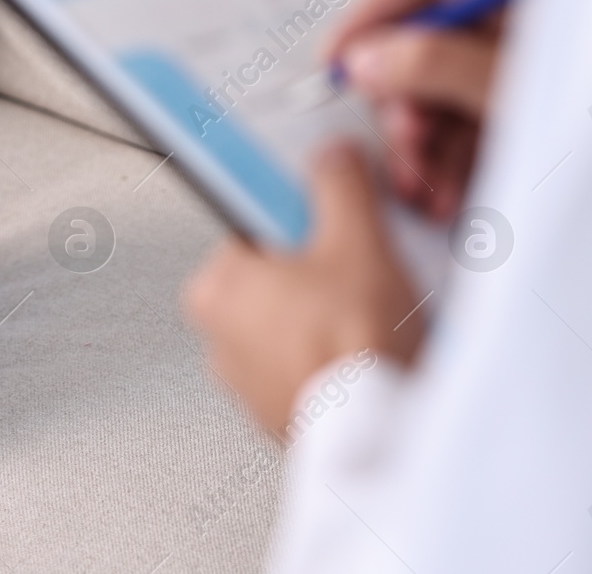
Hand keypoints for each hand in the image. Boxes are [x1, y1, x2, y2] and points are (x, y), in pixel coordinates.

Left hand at [184, 143, 423, 436]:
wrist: (377, 431)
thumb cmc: (351, 347)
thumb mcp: (356, 240)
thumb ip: (339, 185)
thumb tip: (333, 160)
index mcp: (214, 287)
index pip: (249, 227)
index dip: (296, 217)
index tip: (321, 214)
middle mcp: (216, 335)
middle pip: (277, 273)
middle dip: (319, 268)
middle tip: (358, 270)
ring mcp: (244, 379)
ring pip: (294, 320)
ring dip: (328, 313)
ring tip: (367, 314)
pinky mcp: (276, 410)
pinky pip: (305, 363)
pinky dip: (331, 354)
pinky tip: (363, 351)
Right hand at [326, 0, 517, 218]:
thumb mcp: (523, 91)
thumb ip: (440, 66)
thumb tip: (369, 57)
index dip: (371, 13)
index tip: (339, 61)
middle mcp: (523, 21)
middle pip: (426, 40)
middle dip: (401, 102)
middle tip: (399, 144)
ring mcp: (529, 69)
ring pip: (444, 94)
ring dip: (424, 147)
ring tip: (426, 187)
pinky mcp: (535, 114)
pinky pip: (473, 127)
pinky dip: (454, 162)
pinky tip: (450, 194)